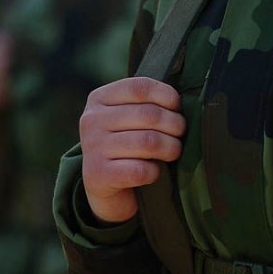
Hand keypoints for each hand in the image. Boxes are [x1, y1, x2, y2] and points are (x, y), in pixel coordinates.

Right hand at [79, 76, 185, 224]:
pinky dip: (154, 172)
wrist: (102, 186)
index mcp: (99, 98)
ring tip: (174, 150)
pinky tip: (154, 171)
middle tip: (181, 133)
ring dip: (170, 148)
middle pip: (149, 115)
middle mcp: (92, 120)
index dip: (166, 95)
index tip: (177, 106)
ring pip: (148, 142)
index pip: (139, 87)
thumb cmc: (124, 143)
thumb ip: (146, 103)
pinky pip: (140, 170)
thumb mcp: (126, 116)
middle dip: (175, 124)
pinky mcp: (98, 175)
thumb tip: (179, 101)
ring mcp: (93, 148)